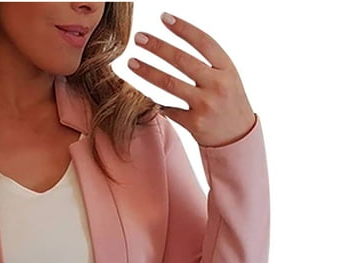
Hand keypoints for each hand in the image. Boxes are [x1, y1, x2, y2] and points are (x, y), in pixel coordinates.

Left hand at [127, 12, 255, 147]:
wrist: (238, 137)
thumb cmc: (228, 102)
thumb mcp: (227, 77)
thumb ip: (208, 63)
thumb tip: (174, 45)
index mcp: (227, 69)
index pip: (203, 42)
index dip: (183, 28)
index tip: (163, 18)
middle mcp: (217, 84)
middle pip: (182, 60)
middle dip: (157, 47)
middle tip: (138, 38)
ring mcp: (206, 105)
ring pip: (170, 84)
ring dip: (147, 71)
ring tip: (132, 62)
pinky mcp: (195, 123)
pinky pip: (168, 110)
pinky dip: (156, 104)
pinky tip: (145, 99)